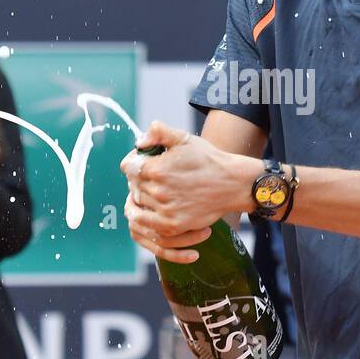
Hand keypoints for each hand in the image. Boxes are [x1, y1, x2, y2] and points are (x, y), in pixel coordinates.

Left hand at [119, 120, 252, 262]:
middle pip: (132, 185)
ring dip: (142, 197)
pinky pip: (148, 224)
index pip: (128, 166)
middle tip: (153, 176)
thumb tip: (139, 141)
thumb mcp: (184, 138)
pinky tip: (154, 208)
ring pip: (139, 204)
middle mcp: (158, 191)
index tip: (143, 161)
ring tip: (155, 191)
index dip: (133, 161)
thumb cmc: (208, 159)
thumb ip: (158, 132)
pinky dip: (146, 216)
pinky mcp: (173, 225)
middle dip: (138, 178)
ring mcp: (165, 211)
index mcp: (156, 169)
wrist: (232, 184)